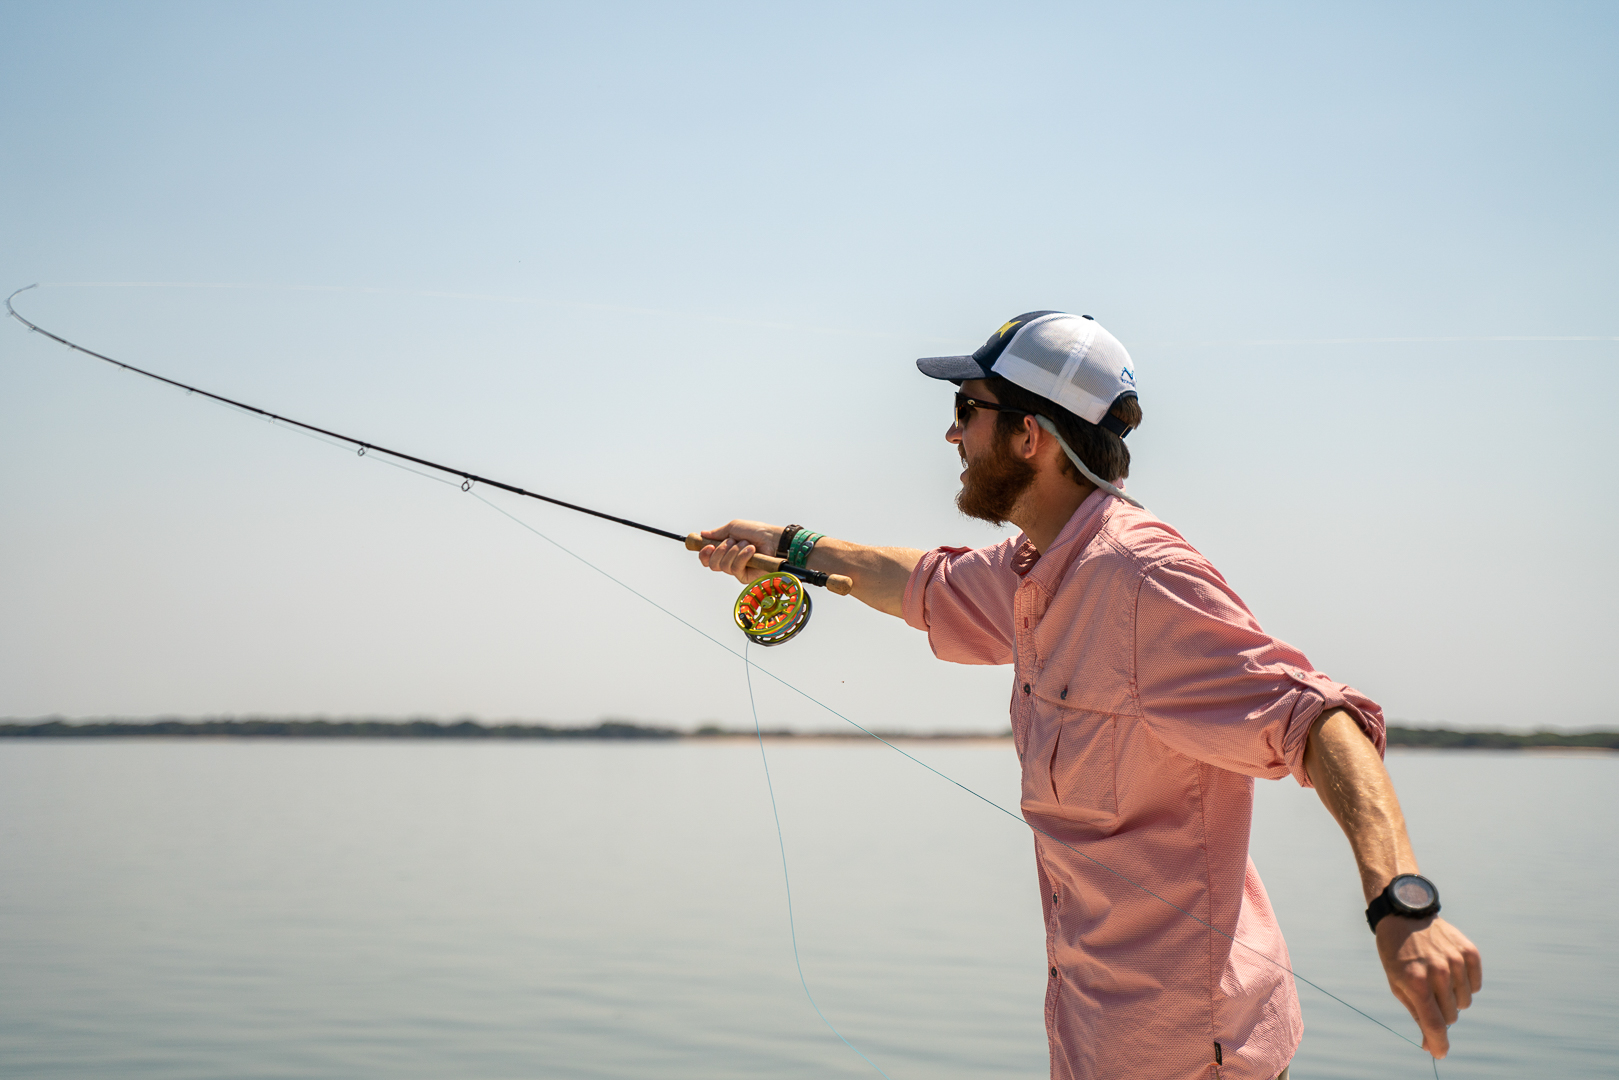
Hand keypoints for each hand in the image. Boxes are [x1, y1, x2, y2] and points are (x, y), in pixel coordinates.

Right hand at [695, 520, 782, 584]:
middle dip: (721, 550)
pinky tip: (751, 550)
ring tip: (746, 544)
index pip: (708, 559)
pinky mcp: (745, 577)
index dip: (704, 554)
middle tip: (732, 541)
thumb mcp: (734, 527)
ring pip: (723, 566)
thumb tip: (703, 534)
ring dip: (735, 551)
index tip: (708, 546)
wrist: (773, 539)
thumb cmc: (757, 532)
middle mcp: (730, 562)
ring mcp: (738, 570)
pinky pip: (735, 569)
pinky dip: (742, 556)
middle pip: (712, 565)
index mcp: (725, 551)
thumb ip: (717, 533)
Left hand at [1375, 915, 1481, 1057]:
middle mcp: (1438, 972)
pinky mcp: (1470, 952)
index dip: (1439, 1043)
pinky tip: (1450, 970)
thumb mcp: (1397, 984)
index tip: (1439, 1053)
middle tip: (1427, 993)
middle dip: (1440, 1012)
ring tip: (1436, 978)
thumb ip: (1418, 1015)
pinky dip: (1465, 984)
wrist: (1405, 915)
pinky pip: (1476, 985)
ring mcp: (1456, 961)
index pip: (1434, 1023)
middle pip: (1451, 1015)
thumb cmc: (1397, 954)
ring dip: (1452, 997)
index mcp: (1416, 981)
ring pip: (1464, 1002)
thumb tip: (1432, 1046)